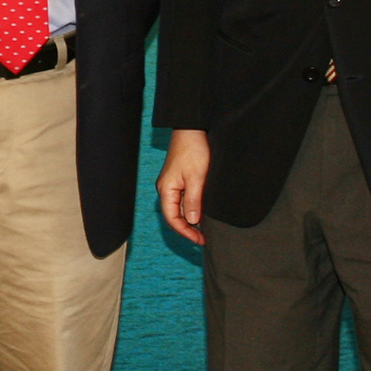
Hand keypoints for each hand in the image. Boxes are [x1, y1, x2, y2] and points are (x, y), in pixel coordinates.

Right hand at [157, 128, 209, 244]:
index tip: (199, 240)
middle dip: (187, 229)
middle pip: (173, 216)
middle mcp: (166, 189)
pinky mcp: (179, 180)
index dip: (185, 232)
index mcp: (166, 189)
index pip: (172, 219)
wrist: (191, 129)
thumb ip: (194, 200)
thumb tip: (191, 221)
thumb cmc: (193, 150)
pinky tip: (201, 213)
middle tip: (203, 239)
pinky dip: (191, 210)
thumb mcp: (197, 177)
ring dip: (190, 220)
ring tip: (204, 229)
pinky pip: (182, 200)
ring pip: (178, 209)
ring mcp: (172, 184)